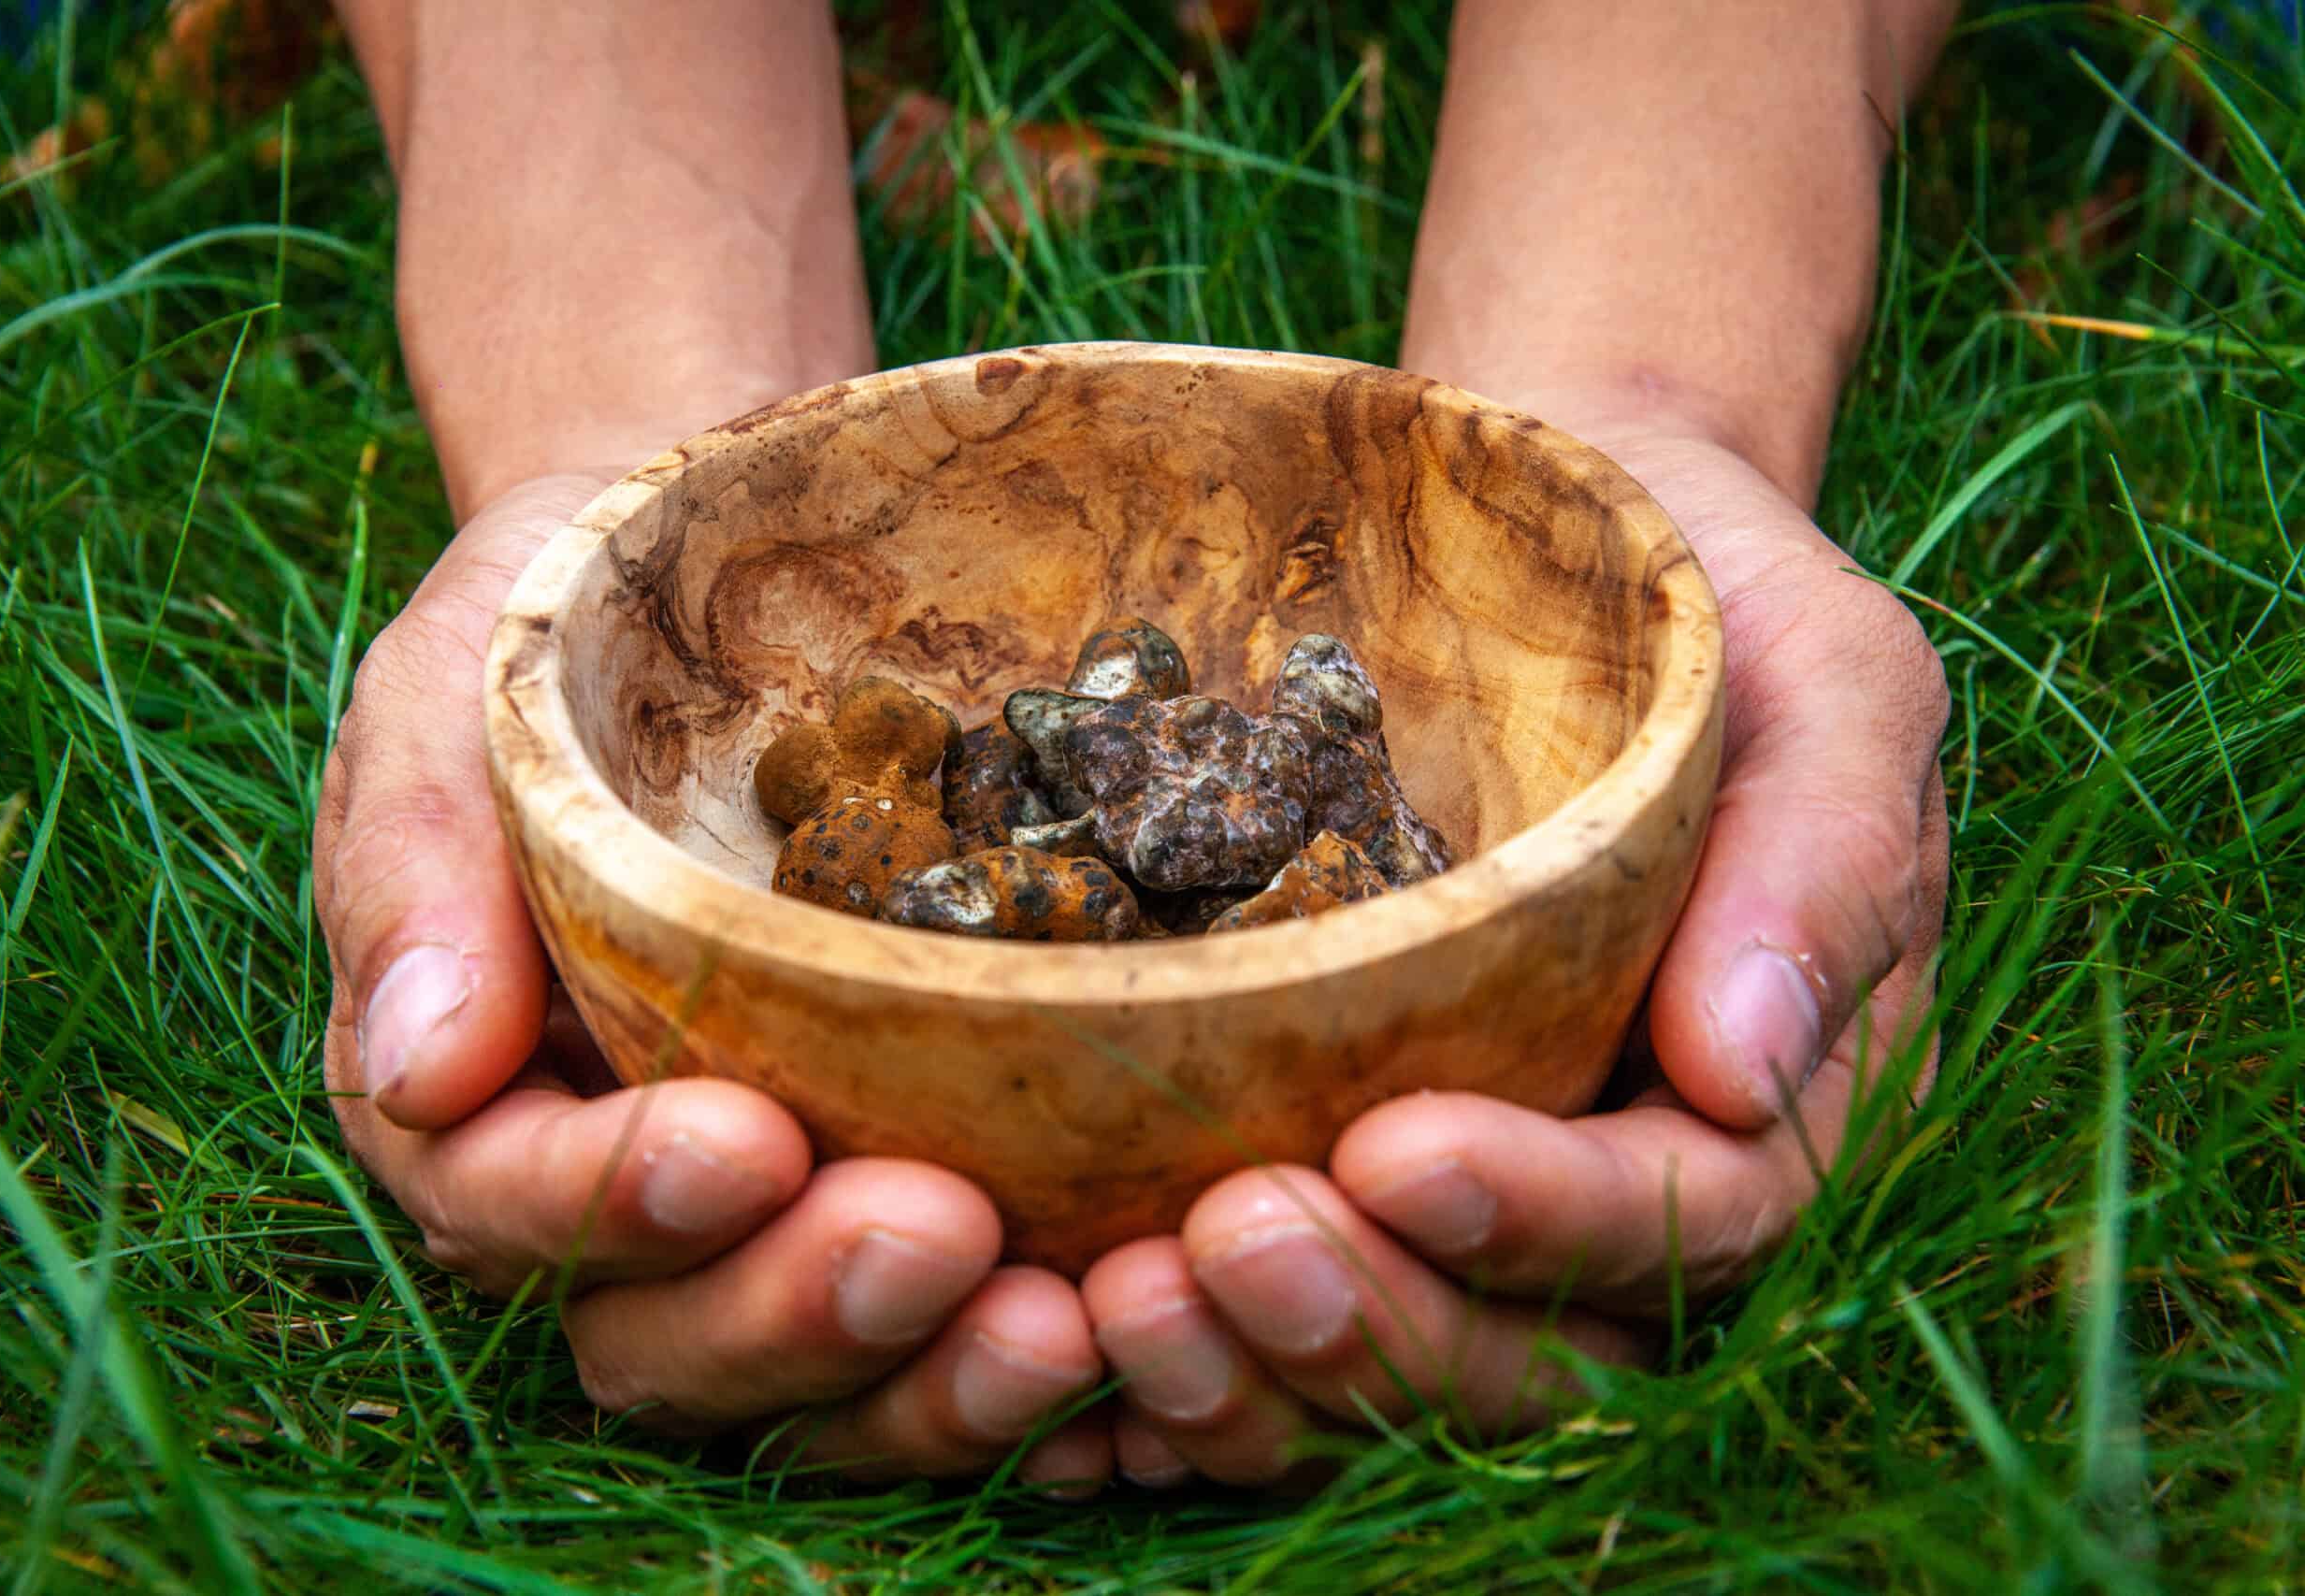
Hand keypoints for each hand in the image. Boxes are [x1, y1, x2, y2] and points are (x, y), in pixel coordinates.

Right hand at [314, 474, 1108, 1487]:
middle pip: (666, 1336)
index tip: (743, 1141)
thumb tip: (421, 1070)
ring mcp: (773, 1217)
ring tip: (1059, 1327)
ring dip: (929, 1384)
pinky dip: (1026, 1363)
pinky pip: (949, 1336)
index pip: (507, 1205)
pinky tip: (1124, 1322)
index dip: (613, 1203)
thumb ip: (420, 863)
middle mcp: (620, 1194)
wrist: (748, 585)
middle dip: (794, 1312)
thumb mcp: (459, 694)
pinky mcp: (913, 1189)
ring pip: (814, 1384)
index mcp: (483, 1095)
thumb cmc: (581, 629)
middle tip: (935, 1231)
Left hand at [1083, 419, 1950, 1486]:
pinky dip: (1169, 1380)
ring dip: (1251, 1379)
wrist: (1530, 536)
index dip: (1549, 1221)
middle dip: (1375, 1327)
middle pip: (1523, 1351)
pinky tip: (1054, 1352)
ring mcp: (1460, 1196)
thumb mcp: (1821, 679)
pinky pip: (1258, 1327)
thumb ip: (1825, 857)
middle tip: (1220, 1247)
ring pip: (1382, 1373)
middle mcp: (1608, 1185)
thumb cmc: (1696, 597)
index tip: (1400, 1153)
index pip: (1687, 1219)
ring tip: (1116, 1301)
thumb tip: (1744, 1075)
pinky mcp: (1322, 1166)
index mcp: (1758, 1103)